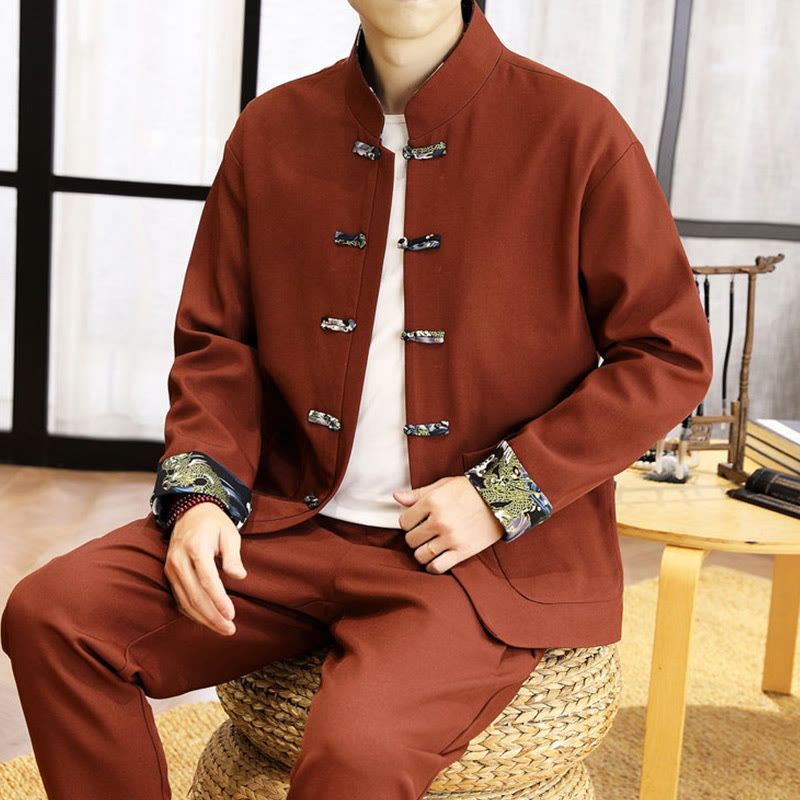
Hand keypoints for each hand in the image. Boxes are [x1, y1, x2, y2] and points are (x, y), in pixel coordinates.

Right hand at [164, 502, 247, 635]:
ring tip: (221, 628)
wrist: (190, 511)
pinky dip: (192, 612)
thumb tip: (239, 577)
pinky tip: (206, 619)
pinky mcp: (168, 573)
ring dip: (203, 618)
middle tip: (229, 629)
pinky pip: (179, 598)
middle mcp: (178, 560)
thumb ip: (233, 556)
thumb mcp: (230, 534)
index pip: (207, 581)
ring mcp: (170, 568)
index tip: (231, 615)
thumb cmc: (215, 523)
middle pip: (195, 596)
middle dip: (212, 616)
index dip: (219, 601)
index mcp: (195, 548)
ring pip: (185, 601)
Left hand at [393, 476, 503, 573]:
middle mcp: (439, 520)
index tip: (416, 522)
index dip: (408, 522)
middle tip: (424, 533)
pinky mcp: (463, 551)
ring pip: (420, 555)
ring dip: (422, 553)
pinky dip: (432, 566)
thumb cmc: (470, 490)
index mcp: (432, 501)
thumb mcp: (443, 485)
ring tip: (429, 546)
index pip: (404, 522)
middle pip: (410, 540)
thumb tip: (396, 496)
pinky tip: (436, 559)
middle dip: (415, 537)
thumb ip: (418, 494)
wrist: (502, 499)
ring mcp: (451, 538)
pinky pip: (437, 567)